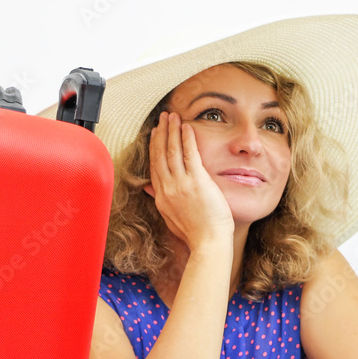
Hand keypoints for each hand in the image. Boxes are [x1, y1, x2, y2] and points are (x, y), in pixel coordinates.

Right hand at [144, 111, 234, 250]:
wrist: (208, 243)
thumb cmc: (195, 234)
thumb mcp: (171, 218)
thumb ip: (160, 200)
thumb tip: (149, 189)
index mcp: (162, 197)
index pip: (155, 166)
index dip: (154, 147)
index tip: (154, 134)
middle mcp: (168, 188)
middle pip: (160, 154)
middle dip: (161, 133)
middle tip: (162, 118)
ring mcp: (181, 184)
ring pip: (172, 151)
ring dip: (172, 130)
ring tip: (173, 116)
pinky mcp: (197, 182)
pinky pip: (189, 154)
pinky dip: (187, 139)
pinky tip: (187, 127)